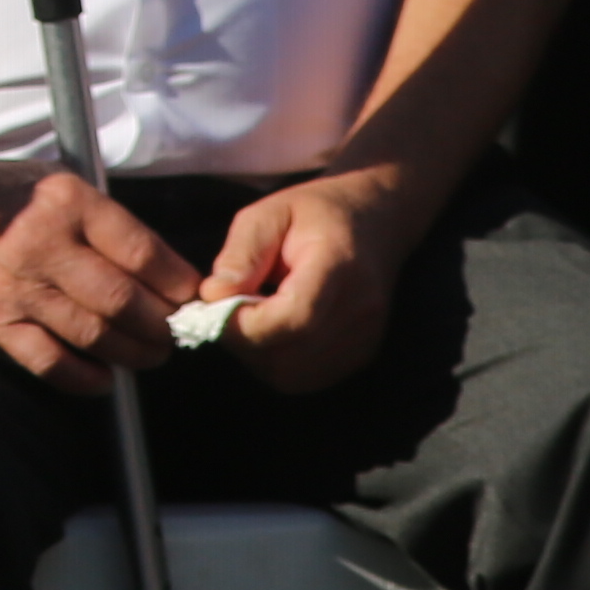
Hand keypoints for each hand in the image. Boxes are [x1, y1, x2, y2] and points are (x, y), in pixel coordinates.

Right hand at [0, 162, 197, 385]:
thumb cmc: (3, 191)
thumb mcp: (59, 181)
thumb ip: (108, 223)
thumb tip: (167, 275)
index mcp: (67, 202)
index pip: (143, 253)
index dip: (178, 283)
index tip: (193, 296)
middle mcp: (43, 244)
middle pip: (124, 301)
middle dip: (163, 325)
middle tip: (175, 331)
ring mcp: (17, 285)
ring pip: (94, 336)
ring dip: (134, 354)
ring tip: (150, 353)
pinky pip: (47, 361)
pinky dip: (83, 378)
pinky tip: (104, 377)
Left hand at [198, 165, 412, 392]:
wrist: (377, 221)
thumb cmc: (316, 211)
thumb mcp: (268, 213)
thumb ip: (240, 255)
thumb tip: (212, 297)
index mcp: (339, 267)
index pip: (294, 318)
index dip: (244, 323)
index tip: (212, 305)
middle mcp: (361, 311)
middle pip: (289, 355)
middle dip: (242, 341)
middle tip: (224, 311)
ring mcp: (366, 339)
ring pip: (293, 375)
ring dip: (256, 355)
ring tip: (248, 317)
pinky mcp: (362, 356)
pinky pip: (306, 378)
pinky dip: (277, 363)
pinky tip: (271, 330)